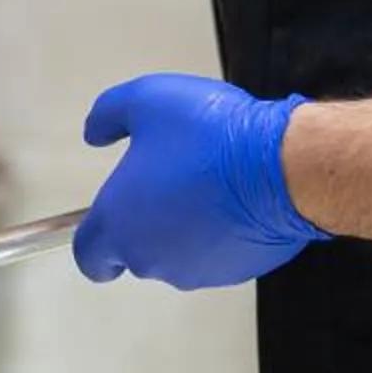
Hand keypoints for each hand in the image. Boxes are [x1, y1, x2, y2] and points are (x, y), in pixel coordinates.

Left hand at [73, 72, 326, 288]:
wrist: (282, 166)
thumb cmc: (212, 137)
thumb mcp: (146, 101)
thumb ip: (108, 116)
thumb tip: (95, 133)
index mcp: (120, 226)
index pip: (89, 258)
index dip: (95, 242)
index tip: (106, 221)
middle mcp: (153, 259)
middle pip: (135, 253)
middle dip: (145, 223)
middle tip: (165, 181)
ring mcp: (196, 270)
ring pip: (177, 255)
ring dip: (183, 228)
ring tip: (204, 183)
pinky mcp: (236, 271)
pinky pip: (217, 255)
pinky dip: (219, 235)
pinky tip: (233, 198)